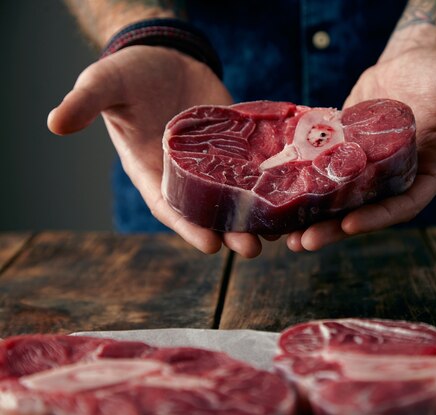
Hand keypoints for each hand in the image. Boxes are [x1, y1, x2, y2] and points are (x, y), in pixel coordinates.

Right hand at [48, 46, 263, 256]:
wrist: (164, 56)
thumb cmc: (129, 75)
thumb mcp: (104, 84)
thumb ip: (86, 103)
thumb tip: (54, 123)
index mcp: (152, 171)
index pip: (169, 206)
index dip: (189, 227)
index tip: (211, 246)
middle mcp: (185, 174)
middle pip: (209, 210)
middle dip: (230, 231)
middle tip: (252, 248)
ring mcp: (215, 162)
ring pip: (237, 195)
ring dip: (255, 215)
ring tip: (279, 232)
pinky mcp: (237, 145)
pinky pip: (256, 167)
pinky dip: (272, 182)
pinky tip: (291, 195)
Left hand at [286, 47, 435, 251]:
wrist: (412, 60)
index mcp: (426, 173)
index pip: (402, 204)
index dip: (377, 218)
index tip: (349, 226)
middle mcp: (394, 178)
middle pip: (364, 211)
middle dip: (333, 229)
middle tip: (302, 243)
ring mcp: (366, 168)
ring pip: (338, 200)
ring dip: (312, 218)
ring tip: (281, 234)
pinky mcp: (344, 152)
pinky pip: (322, 174)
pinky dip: (302, 187)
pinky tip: (275, 196)